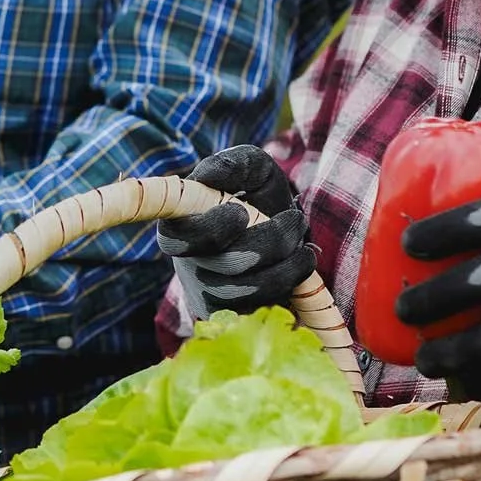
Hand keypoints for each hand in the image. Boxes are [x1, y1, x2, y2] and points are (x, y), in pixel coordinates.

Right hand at [158, 145, 316, 315]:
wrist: (281, 231)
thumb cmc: (258, 195)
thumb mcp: (250, 169)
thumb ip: (231, 164)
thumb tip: (206, 176)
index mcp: (181, 227)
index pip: (177, 238)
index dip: (209, 229)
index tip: (241, 212)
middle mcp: (189, 265)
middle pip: (224, 265)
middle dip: (269, 242)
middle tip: (296, 219)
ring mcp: (210, 295)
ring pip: (247, 289)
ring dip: (286, 262)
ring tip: (303, 242)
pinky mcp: (235, 316)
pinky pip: (261, 307)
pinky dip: (289, 282)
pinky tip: (300, 263)